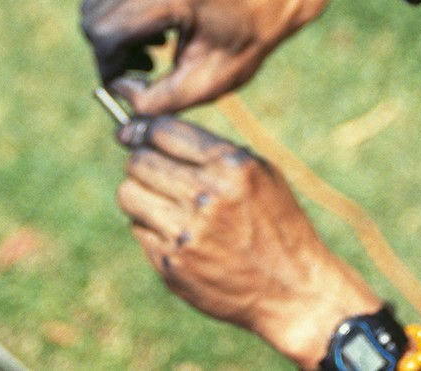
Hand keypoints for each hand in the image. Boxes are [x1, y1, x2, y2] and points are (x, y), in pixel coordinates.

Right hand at [81, 0, 338, 113]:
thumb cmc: (247, 36)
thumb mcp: (211, 81)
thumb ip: (159, 100)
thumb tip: (117, 92)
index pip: (107, 33)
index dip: (109, 68)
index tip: (129, 86)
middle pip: (94, 17)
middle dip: (110, 52)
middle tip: (144, 70)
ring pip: (96, 3)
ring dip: (114, 34)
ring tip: (153, 49)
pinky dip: (121, 14)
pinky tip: (155, 27)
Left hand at [116, 116, 381, 367]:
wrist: (292, 289)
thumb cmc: (276, 223)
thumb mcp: (261, 173)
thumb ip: (214, 151)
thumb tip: (152, 131)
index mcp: (231, 167)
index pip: (164, 131)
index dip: (148, 130)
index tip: (141, 134)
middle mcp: (206, 197)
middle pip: (139, 161)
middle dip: (142, 160)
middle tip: (152, 169)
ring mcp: (185, 232)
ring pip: (128, 193)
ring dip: (140, 192)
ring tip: (159, 198)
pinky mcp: (170, 262)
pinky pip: (138, 228)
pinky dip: (149, 225)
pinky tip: (174, 230)